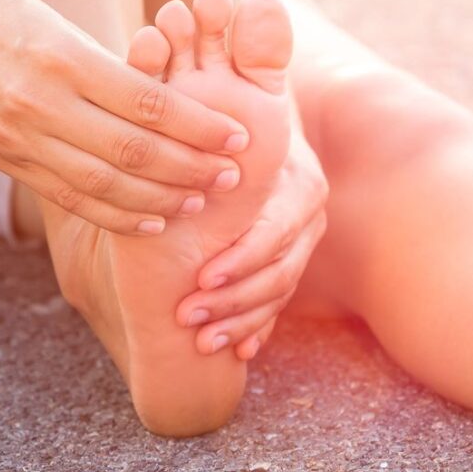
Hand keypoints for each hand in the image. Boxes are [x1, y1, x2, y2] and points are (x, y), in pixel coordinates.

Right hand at [0, 0, 249, 233]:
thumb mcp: (63, 26)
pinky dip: (116, 215)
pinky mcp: (5, 159)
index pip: (149, 104)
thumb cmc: (6, 11)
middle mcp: (39, 103)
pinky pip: (70, 198)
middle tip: (234, 176)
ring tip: (201, 201)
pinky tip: (153, 220)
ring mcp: (18, 137)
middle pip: (133, 152)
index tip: (239, 136)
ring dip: (161, 199)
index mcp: (64, 59)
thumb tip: (173, 102)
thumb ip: (110, 68)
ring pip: (104, 185)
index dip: (200, 127)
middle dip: (190, 169)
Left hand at [175, 115, 327, 359]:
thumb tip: (162, 123)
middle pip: (280, 270)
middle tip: (188, 317)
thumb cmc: (230, 121)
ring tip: (203, 341)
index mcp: (299, 182)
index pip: (274, 233)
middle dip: (234, 300)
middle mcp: (310, 214)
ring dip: (243, 321)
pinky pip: (281, 302)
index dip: (239, 261)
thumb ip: (199, 131)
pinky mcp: (293, 259)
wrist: (261, 123)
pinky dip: (260, 326)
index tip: (199, 279)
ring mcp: (306, 241)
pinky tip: (239, 350)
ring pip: (281, 291)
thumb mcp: (221, 122)